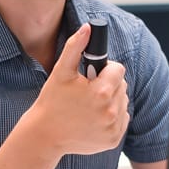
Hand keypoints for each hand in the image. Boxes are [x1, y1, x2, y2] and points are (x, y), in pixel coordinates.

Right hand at [34, 24, 128, 155]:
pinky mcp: (113, 139)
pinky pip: (122, 119)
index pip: (118, 69)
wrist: (45, 135)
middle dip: (107, 84)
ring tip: (90, 105)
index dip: (104, 70)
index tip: (91, 76)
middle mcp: (111, 111)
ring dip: (111, 100)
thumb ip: (75, 47)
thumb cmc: (52, 102)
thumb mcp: (61, 72)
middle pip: (122, 85)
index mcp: (101, 92)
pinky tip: (94, 118)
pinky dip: (111, 116)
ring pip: (123, 102)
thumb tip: (88, 28)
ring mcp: (113, 127)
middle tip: (87, 91)